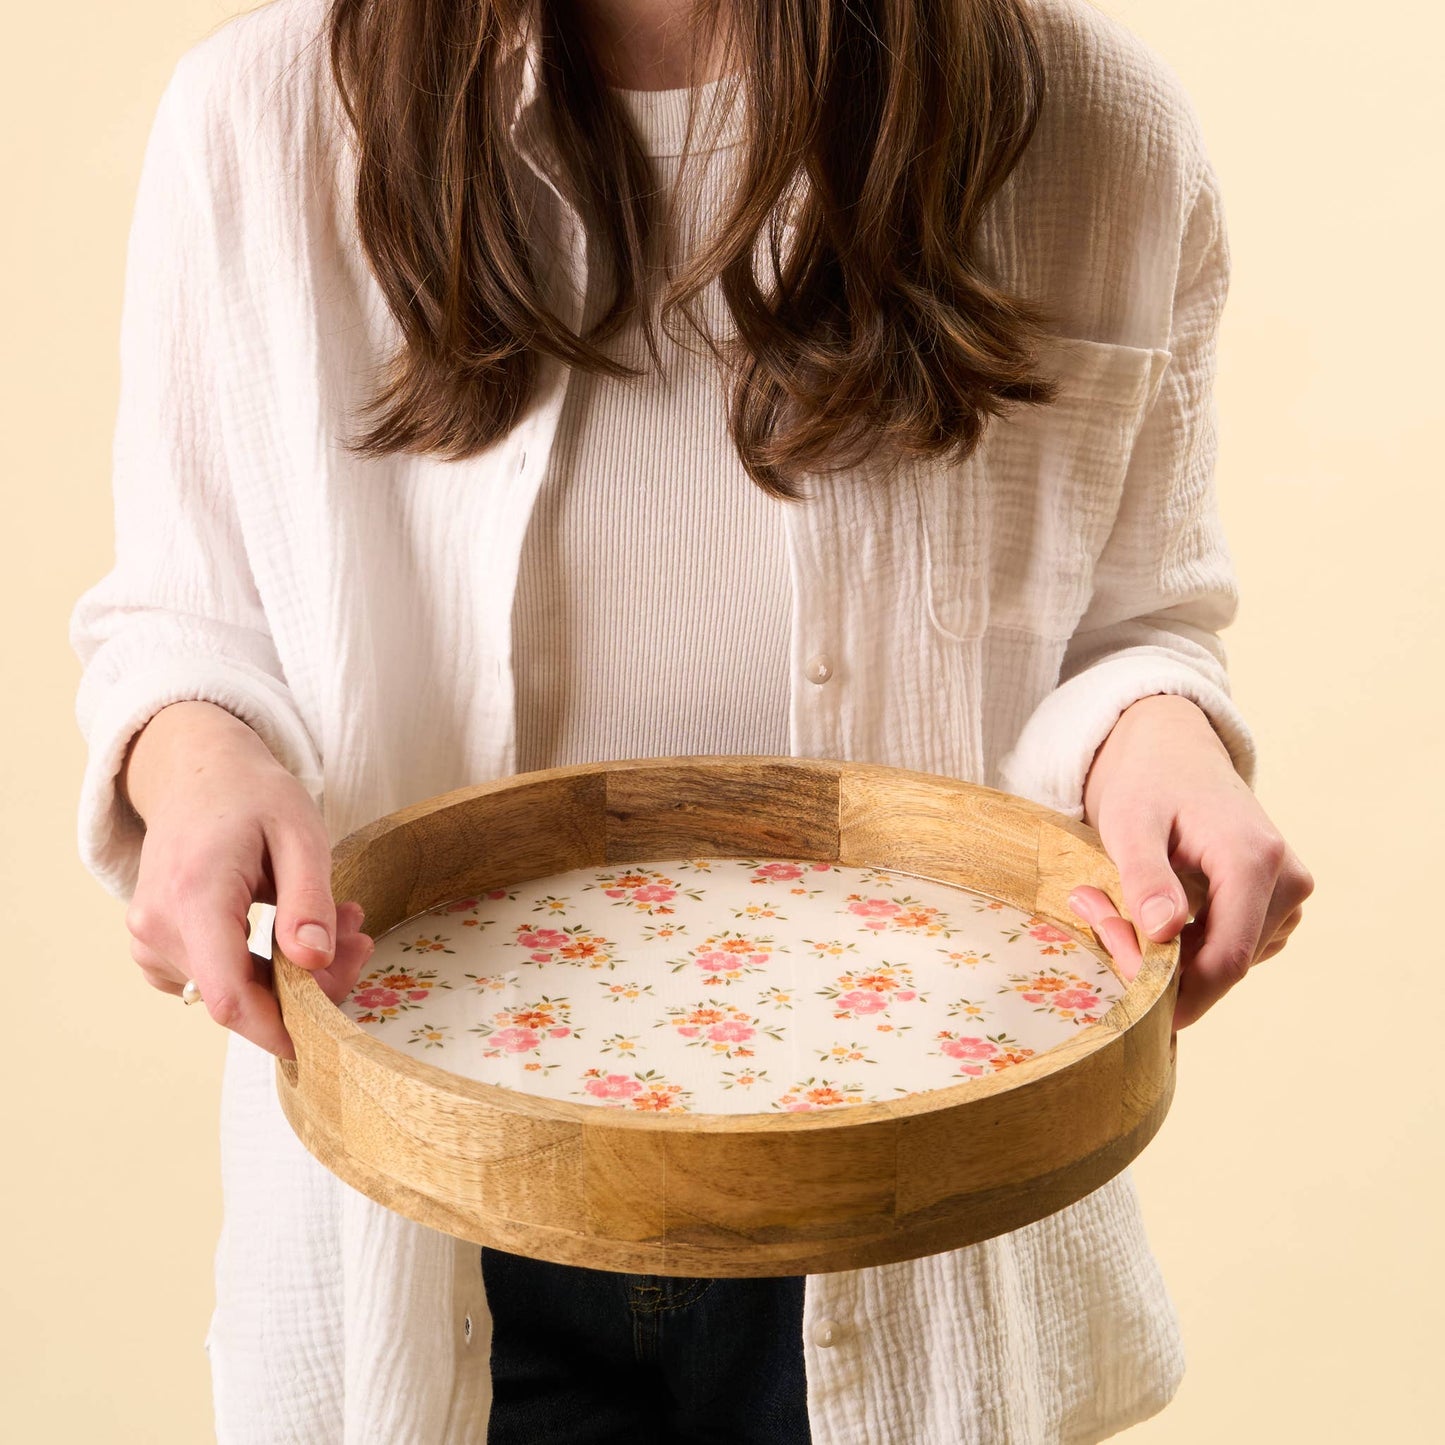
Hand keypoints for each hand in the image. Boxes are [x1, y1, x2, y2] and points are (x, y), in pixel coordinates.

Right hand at [122, 707, 374, 1059]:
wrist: (196, 774)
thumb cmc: (251, 795)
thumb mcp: (299, 832)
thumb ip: (309, 899)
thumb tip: (315, 961)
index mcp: (194, 895)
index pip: (229, 995)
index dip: (277, 1029)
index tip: (324, 1038)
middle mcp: (159, 926)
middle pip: (239, 996)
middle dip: (309, 983)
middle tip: (359, 938)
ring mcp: (150, 941)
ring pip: (232, 990)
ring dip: (292, 971)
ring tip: (337, 920)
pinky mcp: (156, 948)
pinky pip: (217, 979)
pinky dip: (262, 966)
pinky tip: (296, 930)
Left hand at [1067, 693, 1313, 1030]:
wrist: (1174, 751)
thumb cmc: (1147, 781)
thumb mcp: (1130, 823)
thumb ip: (1145, 876)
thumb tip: (1163, 932)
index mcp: (1254, 860)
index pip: (1226, 961)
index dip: (1178, 995)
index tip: (1125, 997)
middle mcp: (1287, 880)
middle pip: (1226, 964)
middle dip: (1161, 966)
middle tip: (1097, 922)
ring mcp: (1289, 894)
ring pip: (1228, 961)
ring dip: (1172, 955)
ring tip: (1115, 906)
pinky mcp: (1278, 903)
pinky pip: (1232, 946)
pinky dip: (1190, 944)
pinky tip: (1152, 911)